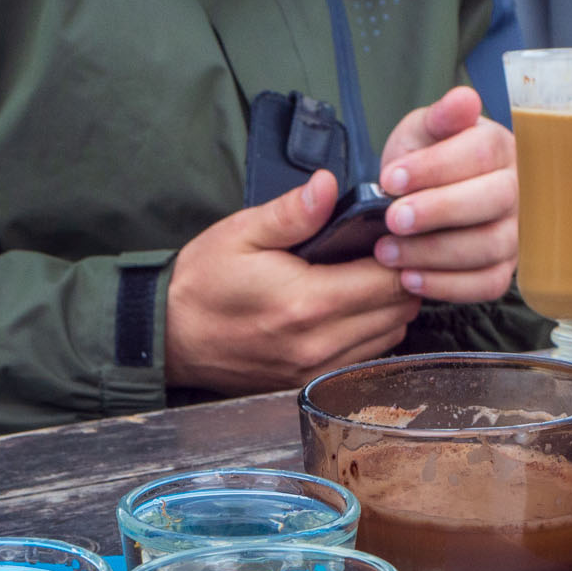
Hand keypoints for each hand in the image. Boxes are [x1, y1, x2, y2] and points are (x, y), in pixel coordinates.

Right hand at [165, 169, 420, 395]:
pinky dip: (371, 332)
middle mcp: (319, 343)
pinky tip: (351, 309)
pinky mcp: (309, 384)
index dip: (400, 254)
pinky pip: (366, 357)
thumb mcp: (241, 233)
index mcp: (307, 302)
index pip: (390, 280)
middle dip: (401, 277)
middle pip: (399, 311)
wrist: (170, 337)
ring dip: (389, 307)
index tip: (389, 236)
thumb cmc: (203, 283)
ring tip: (368, 279)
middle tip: (384, 253)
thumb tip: (328, 186)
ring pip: (390, 336)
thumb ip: (292, 213)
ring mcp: (316, 370)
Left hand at [374, 86, 518, 302]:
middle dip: (437, 211)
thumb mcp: (424, 132)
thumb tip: (463, 99)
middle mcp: (519, 189)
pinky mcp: (504, 269)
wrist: (424, 198)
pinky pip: (487, 285)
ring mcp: (516, 232)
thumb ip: (439, 117)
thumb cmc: (426, 161)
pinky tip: (409, 278)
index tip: (391, 179)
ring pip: (489, 246)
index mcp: (500, 147)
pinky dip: (446, 286)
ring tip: (388, 252)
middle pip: (492, 200)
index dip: (435, 167)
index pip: (481, 152)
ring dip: (434, 253)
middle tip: (393, 219)